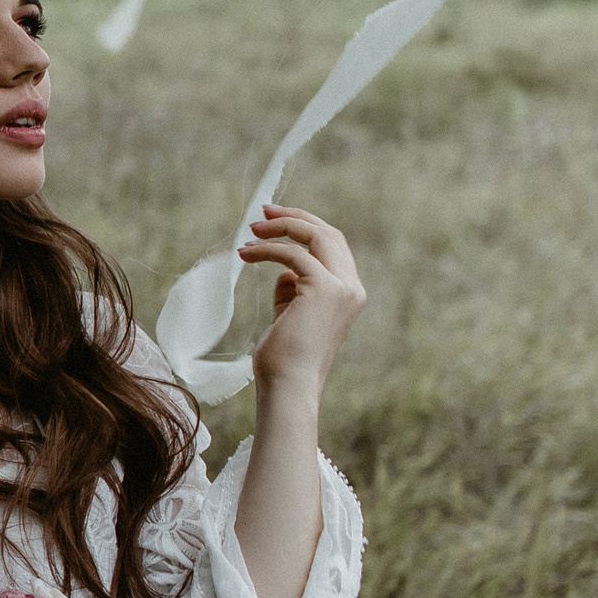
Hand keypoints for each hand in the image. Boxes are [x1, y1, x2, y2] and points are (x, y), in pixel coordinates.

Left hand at [238, 205, 365, 397]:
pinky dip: (268, 249)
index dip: (306, 228)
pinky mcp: (323, 289)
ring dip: (281, 228)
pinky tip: (246, 254)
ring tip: (250, 230)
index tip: (274, 220)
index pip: (333, 247)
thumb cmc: (284, 358)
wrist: (288, 386)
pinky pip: (293, 254)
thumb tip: (284, 271)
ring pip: (316, 237)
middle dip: (296, 218)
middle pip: (329, 235)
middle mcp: (352, 288)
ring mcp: (342, 288)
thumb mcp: (290, 316)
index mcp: (349, 294)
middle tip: (263, 212)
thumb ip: (293, 291)